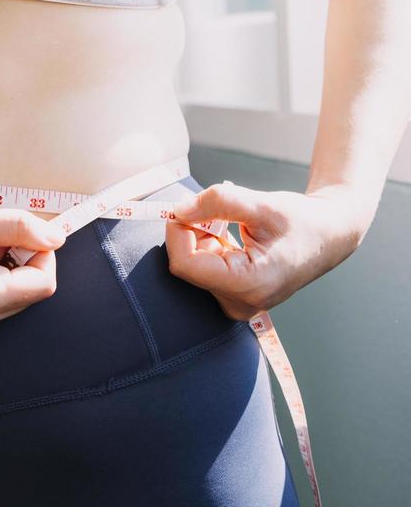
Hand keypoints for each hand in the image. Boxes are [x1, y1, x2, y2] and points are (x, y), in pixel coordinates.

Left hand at [165, 180, 366, 320]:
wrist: (328, 236)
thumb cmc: (301, 221)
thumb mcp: (261, 205)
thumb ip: (217, 203)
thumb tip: (179, 211)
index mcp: (248, 284)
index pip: (185, 263)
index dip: (178, 231)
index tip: (187, 207)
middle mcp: (240, 302)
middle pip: (188, 264)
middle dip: (193, 232)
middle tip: (218, 211)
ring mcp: (237, 303)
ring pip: (194, 265)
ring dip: (203, 237)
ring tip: (234, 224)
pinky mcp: (235, 297)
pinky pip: (205, 269)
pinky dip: (211, 246)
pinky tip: (234, 236)